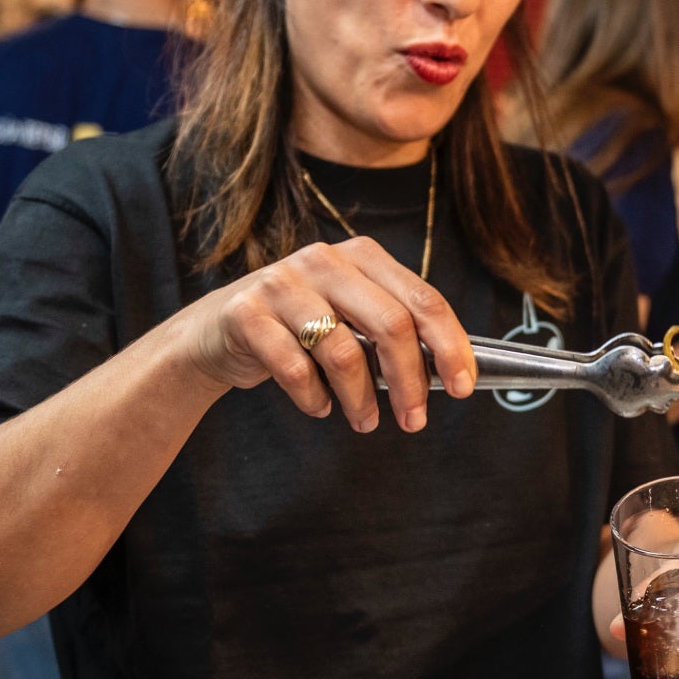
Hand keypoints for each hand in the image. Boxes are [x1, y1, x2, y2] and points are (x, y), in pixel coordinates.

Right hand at [181, 238, 475, 431]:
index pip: (424, 300)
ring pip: (344, 352)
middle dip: (411, 381)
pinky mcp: (247, 313)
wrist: (215, 332)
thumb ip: (392, 333)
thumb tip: (448, 373)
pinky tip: (318, 406)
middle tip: (415, 419)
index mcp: (363, 256)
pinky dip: (314, 398)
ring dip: (361, 400)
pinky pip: (295, 369)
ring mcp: (283, 283)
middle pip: (392, 325)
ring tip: (365, 422)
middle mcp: (325, 260)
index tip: (464, 386)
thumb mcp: (350, 317)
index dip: (451, 346)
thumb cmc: (299, 329)